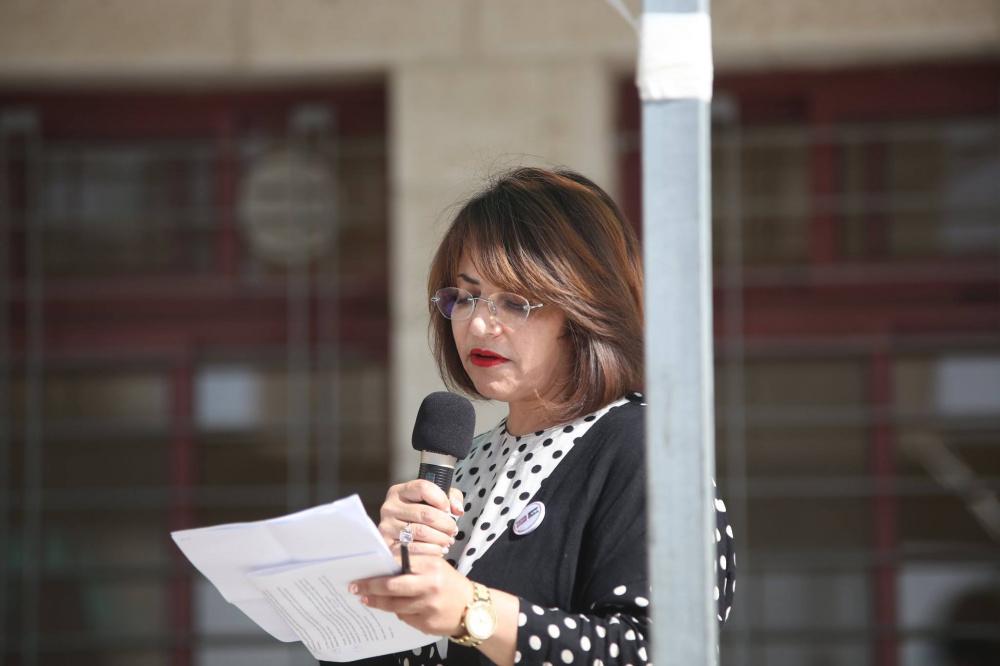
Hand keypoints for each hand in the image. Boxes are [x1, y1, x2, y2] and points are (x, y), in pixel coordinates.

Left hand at [351, 554, 472, 635]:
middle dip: (370, 587)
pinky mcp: (426, 622)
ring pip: (393, 605)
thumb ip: (414, 564)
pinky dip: (397, 612)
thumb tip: (383, 565)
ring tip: (366, 599)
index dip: (377, 569)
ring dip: (377, 602)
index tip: (362, 571)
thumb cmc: (449, 584)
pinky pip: (403, 617)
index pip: (397, 564)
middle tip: (355, 587)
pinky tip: (395, 608)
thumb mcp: (436, 566)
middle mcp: (429, 585)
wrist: (473, 608)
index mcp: (431, 565)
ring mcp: (428, 605)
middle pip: (391, 586)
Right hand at [378, 480, 463, 556]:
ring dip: (441, 538)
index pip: (423, 488)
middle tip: (453, 530)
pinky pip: (415, 549)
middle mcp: (390, 508)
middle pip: (426, 514)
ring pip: (422, 532)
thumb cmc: (421, 517)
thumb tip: (457, 510)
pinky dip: (432, 551)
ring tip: (447, 540)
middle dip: (446, 524)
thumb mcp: (436, 500)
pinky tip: (438, 550)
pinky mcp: (388, 547)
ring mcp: (387, 528)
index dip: (441, 499)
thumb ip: (451, 498)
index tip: (448, 509)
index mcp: (399, 492)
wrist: (403, 539)